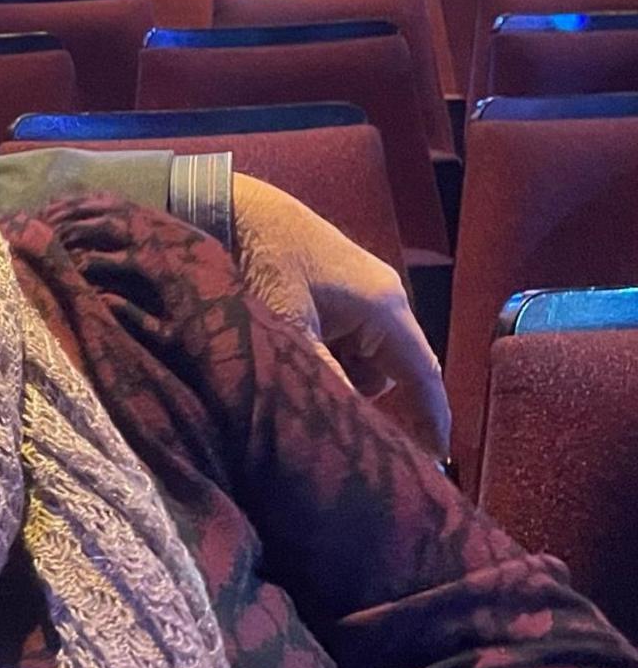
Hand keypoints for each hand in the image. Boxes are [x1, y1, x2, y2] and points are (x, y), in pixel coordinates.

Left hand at [232, 175, 450, 457]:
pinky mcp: (332, 294)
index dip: (432, 418)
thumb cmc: (262, 260)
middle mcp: (382, 301)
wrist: (229, 208)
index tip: (437, 459)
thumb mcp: (289, 330)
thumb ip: (323, 379)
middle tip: (322, 417)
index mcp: (385, 307)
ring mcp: (358, 295)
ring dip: (335, 375)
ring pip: (361, 359)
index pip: (424, 375)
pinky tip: (283, 353)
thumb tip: (345, 426)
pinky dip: (321, 355)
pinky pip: (341, 340)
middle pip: (390, 372)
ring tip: (288, 372)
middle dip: (360, 395)